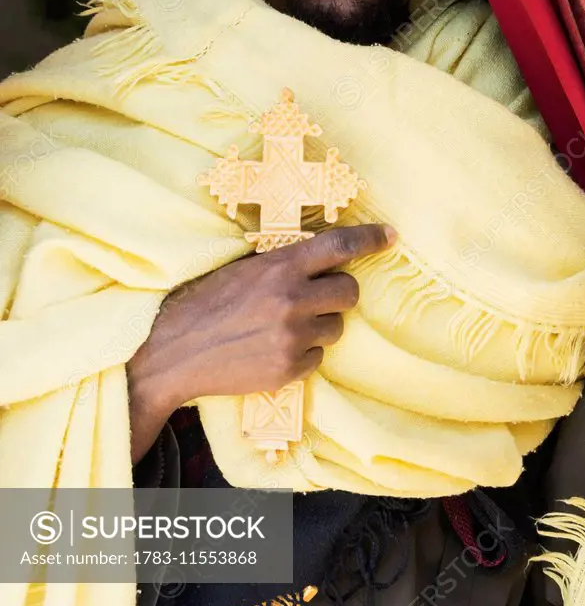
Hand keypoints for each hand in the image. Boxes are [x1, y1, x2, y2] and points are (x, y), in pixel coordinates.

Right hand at [127, 223, 396, 462]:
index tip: (390, 236)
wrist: (173, 353)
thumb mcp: (240, 270)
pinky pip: (317, 358)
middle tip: (316, 298)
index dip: (370, 239)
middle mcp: (292, 299)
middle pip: (349, 292)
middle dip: (338, 293)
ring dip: (320, 326)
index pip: (339, 246)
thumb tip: (319, 260)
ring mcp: (293, 337)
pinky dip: (303, 354)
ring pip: (336, 327)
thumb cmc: (202, 304)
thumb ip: (280, 265)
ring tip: (283, 327)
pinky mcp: (289, 369)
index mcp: (278, 267)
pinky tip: (272, 350)